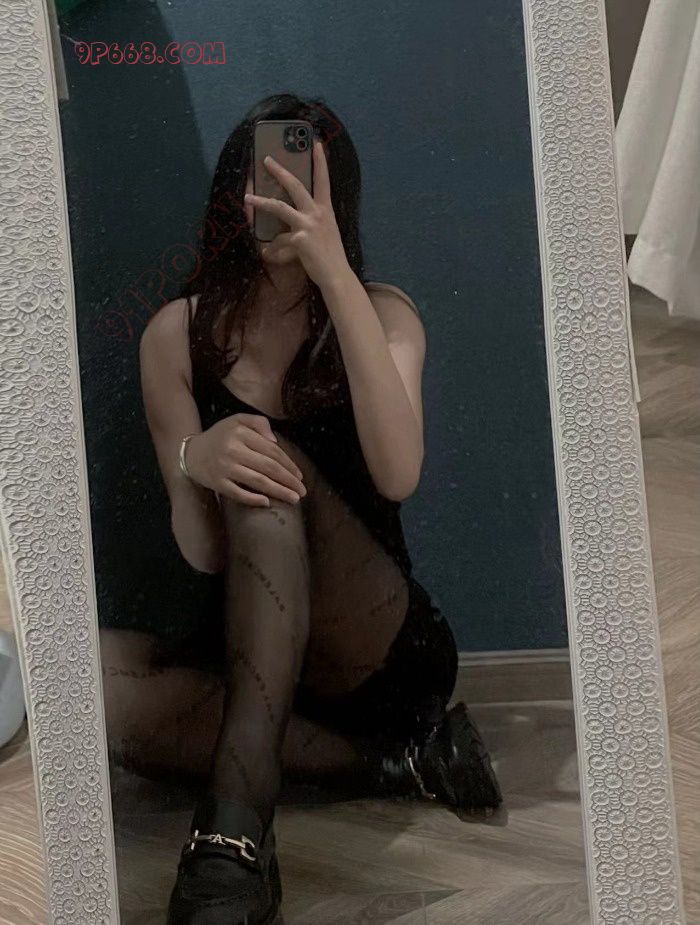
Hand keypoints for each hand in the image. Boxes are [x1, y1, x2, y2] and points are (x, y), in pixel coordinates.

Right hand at [184, 413, 305, 506]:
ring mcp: (225, 468)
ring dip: (278, 491)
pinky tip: (267, 502)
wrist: (190, 453)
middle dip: (289, 481)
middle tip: (301, 492)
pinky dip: (253, 499)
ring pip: (258, 481)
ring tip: (293, 499)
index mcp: (241, 434)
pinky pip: (238, 493)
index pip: (272, 451)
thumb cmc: (220, 437)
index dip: (289, 464)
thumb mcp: (238, 420)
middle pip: (268, 467)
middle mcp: (233, 450)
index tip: (300, 476)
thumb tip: (275, 440)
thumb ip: (259, 423)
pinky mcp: (217, 483)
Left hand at [244, 141, 351, 289]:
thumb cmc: (330, 256)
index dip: (321, 161)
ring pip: (279, 207)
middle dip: (280, 171)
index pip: (324, 180)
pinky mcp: (300, 239)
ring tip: (247, 198)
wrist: (336, 275)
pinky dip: (272, 250)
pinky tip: (267, 255)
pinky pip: (278, 241)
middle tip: (266, 160)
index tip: (316, 143)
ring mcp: (308, 225)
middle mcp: (318, 213)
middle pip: (296, 186)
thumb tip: (288, 226)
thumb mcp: (325, 233)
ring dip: (261, 202)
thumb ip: (310, 223)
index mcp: (326, 210)